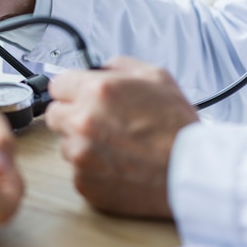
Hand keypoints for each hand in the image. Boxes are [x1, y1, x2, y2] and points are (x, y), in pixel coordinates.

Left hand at [45, 56, 197, 218]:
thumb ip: (120, 65)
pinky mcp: (84, 182)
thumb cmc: (177, 128)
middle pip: (54, 114)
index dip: (70, 89)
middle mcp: (82, 122)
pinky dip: (91, 168)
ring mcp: (80, 154)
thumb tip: (100, 67)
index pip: (56, 85)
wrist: (192, 172)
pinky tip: (117, 164)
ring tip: (115, 146)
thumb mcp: (156, 77)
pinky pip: (76, 170)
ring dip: (82, 143)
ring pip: (64, 144)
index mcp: (96, 92)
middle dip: (72, 115)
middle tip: (98, 121)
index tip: (78, 96)